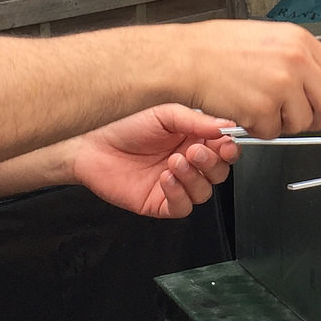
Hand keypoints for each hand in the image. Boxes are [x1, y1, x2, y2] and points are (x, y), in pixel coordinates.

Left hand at [67, 104, 240, 218]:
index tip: (226, 144)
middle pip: (219, 172)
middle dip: (212, 163)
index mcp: (193, 138)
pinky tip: (166, 178)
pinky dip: (179, 194)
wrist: (91, 145)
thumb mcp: (164, 113)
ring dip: (194, 178)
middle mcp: (187, 162)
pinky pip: (183, 207)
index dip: (229, 149)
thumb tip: (226, 126)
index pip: (224, 148)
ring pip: (204, 192)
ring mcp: (175, 184)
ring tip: (174, 162)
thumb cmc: (123, 125)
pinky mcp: (160, 202)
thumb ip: (197, 121)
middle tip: (194, 151)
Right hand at [174, 21, 320, 139]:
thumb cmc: (217, 48)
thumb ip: (297, 58)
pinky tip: (243, 110)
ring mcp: (282, 86)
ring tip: (258, 104)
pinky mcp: (264, 109)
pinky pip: (272, 133)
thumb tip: (318, 82)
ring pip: (302, 123)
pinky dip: (258, 129)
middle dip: (315, 118)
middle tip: (296, 117)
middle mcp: (296, 61)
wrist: (185, 58)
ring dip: (282, 123)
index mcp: (299, 41)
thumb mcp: (267, 39)